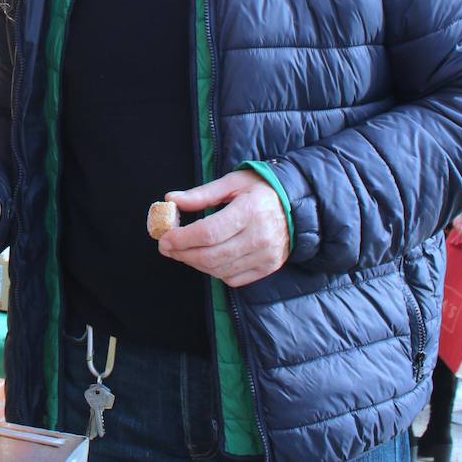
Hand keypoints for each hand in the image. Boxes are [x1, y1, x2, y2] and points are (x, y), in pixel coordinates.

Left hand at [159, 169, 289, 287]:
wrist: (298, 204)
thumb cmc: (260, 189)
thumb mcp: (232, 182)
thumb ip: (201, 194)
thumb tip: (170, 199)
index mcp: (250, 211)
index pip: (208, 233)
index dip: (182, 238)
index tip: (164, 237)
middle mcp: (260, 237)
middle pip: (211, 256)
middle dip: (182, 254)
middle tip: (166, 247)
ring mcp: (266, 256)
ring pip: (220, 270)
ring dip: (195, 263)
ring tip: (181, 252)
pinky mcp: (268, 268)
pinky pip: (233, 278)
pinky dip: (214, 271)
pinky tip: (205, 258)